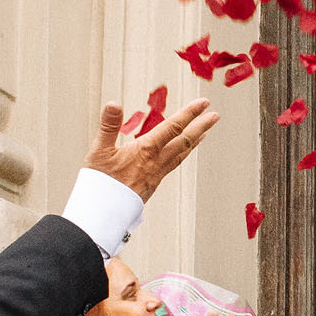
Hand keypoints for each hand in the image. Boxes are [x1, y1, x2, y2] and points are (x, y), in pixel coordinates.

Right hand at [80, 99, 218, 204]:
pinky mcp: (154, 182)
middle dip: (200, 126)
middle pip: (184, 141)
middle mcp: (157, 161)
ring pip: (181, 154)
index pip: (173, 127)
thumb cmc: (100, 182)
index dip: (189, 113)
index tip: (203, 103)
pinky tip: (182, 153)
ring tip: (204, 133)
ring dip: (194, 141)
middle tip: (215, 116)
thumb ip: (108, 125)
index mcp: (146, 150)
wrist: (104, 212)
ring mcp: (157, 173)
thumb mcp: (99, 150)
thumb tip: (113, 104)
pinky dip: (182, 154)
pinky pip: (174, 164)